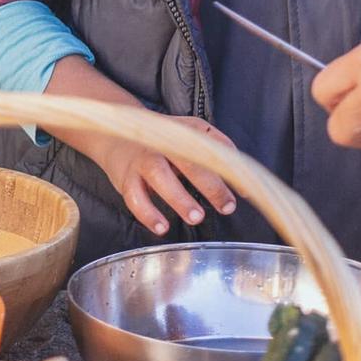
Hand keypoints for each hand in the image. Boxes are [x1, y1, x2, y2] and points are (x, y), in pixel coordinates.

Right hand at [73, 111, 240, 235]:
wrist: (115, 132)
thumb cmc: (162, 140)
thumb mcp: (191, 133)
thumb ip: (219, 150)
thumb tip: (245, 182)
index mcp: (183, 133)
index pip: (212, 150)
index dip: (230, 170)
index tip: (245, 192)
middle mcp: (162, 144)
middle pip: (188, 163)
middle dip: (210, 186)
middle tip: (227, 207)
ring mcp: (143, 161)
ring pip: (160, 177)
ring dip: (179, 198)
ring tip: (196, 217)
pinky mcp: (126, 179)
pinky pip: (135, 198)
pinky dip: (148, 214)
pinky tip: (162, 228)